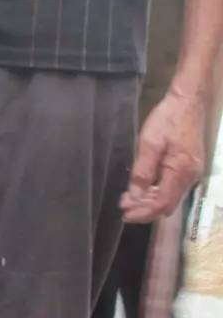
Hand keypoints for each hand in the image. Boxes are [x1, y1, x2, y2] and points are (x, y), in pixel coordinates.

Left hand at [121, 88, 205, 221]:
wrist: (188, 102)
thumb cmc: (168, 119)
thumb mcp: (149, 144)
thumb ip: (142, 172)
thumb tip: (135, 197)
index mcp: (181, 172)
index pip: (162, 204)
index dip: (143, 213)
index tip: (125, 215)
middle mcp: (190, 177)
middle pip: (167, 205)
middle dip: (145, 210)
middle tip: (124, 207)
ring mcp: (192, 173)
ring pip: (171, 198)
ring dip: (150, 202)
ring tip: (129, 199)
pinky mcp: (189, 167)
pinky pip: (173, 188)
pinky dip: (157, 193)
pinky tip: (143, 189)